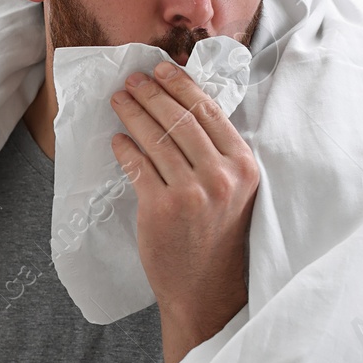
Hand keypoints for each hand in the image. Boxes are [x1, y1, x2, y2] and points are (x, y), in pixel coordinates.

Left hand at [109, 60, 257, 362]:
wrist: (209, 293)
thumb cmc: (221, 239)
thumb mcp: (237, 192)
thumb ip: (220, 156)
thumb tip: (186, 110)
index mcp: (244, 166)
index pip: (208, 111)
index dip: (180, 85)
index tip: (161, 70)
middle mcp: (221, 176)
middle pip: (179, 119)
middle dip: (152, 93)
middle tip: (132, 80)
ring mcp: (191, 192)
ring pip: (156, 138)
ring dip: (133, 113)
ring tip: (119, 100)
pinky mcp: (162, 209)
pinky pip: (138, 167)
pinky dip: (125, 148)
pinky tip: (118, 140)